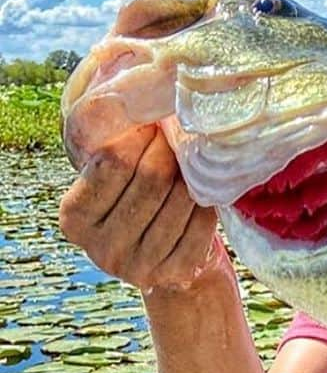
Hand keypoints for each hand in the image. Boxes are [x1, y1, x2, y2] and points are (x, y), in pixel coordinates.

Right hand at [59, 124, 222, 292]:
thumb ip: (109, 147)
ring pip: (181, 198)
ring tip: (192, 157)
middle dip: (169, 148)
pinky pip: (202, 222)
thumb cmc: (126, 202)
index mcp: (74, 218)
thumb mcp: (104, 178)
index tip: (151, 122)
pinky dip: (207, 199)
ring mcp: (140, 266)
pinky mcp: (175, 273)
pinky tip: (204, 188)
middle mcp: (102, 248)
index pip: (112, 162)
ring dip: (191, 172)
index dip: (138, 135)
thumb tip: (136, 99)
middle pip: (151, 178)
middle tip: (178, 134)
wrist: (153, 257)